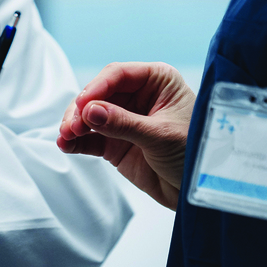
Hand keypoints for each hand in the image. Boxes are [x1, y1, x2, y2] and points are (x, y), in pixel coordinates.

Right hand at [57, 62, 194, 209]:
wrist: (201, 191)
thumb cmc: (195, 154)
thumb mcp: (160, 136)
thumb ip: (123, 123)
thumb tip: (89, 111)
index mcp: (157, 81)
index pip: (118, 75)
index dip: (96, 88)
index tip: (82, 105)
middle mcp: (139, 96)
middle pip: (98, 94)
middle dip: (81, 109)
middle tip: (71, 125)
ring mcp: (125, 120)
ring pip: (90, 115)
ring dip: (75, 124)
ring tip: (65, 136)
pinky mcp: (116, 143)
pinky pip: (91, 138)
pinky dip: (76, 141)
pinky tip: (66, 145)